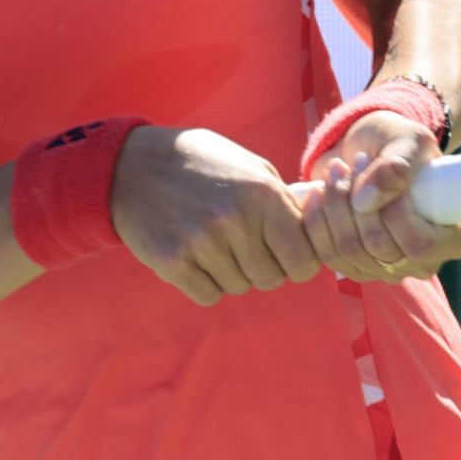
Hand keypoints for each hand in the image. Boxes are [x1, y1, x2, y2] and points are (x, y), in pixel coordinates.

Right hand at [111, 126, 320, 305]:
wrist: (135, 165)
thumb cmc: (203, 164)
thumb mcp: (252, 168)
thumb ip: (287, 199)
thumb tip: (325, 219)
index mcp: (263, 194)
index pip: (302, 260)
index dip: (298, 263)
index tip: (287, 257)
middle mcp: (235, 220)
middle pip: (271, 278)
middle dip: (263, 267)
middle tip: (244, 246)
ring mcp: (202, 242)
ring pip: (239, 287)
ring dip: (232, 272)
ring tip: (214, 242)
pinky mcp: (172, 261)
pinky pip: (208, 295)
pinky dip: (206, 282)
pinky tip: (195, 255)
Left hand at [298, 112, 460, 282]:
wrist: (372, 149)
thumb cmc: (401, 144)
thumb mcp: (407, 141)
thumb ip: (395, 166)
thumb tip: (366, 201)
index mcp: (452, 237)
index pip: (421, 246)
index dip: (396, 213)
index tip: (381, 169)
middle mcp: (422, 262)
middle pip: (379, 249)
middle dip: (356, 201)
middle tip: (352, 162)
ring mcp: (388, 269)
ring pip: (350, 252)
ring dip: (334, 206)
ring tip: (337, 170)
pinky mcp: (355, 267)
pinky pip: (327, 255)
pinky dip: (317, 221)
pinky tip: (319, 191)